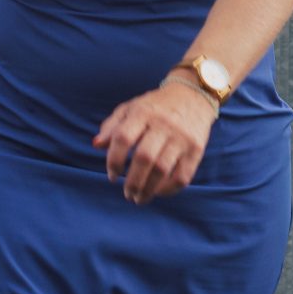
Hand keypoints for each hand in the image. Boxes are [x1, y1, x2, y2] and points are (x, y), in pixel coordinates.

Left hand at [93, 76, 217, 203]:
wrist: (192, 95)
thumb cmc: (154, 106)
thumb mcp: (130, 108)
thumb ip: (111, 126)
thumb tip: (96, 145)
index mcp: (142, 112)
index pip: (123, 138)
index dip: (114, 161)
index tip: (112, 176)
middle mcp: (163, 124)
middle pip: (144, 158)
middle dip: (132, 182)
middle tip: (127, 194)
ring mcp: (181, 137)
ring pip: (162, 170)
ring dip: (148, 190)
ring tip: (139, 198)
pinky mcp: (196, 149)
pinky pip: (183, 176)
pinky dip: (169, 189)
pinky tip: (158, 192)